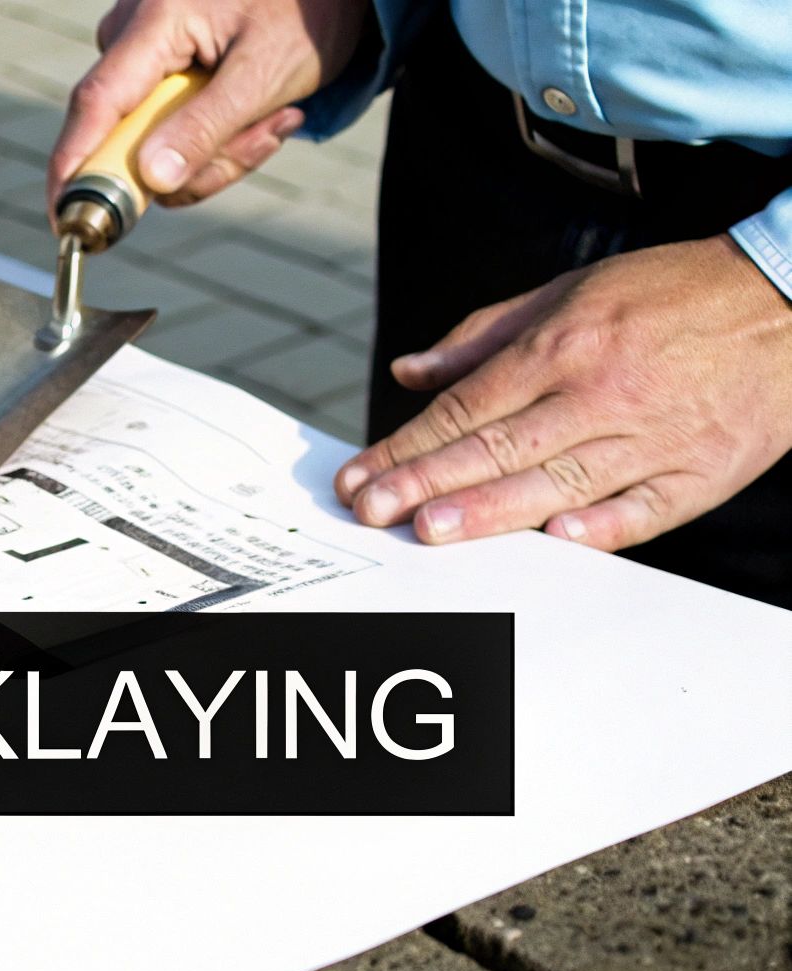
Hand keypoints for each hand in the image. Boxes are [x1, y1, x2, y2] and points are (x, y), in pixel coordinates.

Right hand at [47, 0, 369, 212]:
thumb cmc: (305, 11)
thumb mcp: (267, 73)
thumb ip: (206, 128)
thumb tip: (152, 181)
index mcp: (154, 22)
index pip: (96, 104)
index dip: (75, 167)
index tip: (64, 220)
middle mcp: (131, 33)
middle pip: (128, 136)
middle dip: (197, 161)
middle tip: (266, 137)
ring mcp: (141, 50)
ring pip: (152, 141)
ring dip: (217, 150)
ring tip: (276, 116)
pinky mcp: (155, 65)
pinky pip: (166, 127)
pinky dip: (213, 135)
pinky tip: (260, 110)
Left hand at [334, 236, 791, 549]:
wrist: (789, 296)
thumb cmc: (668, 295)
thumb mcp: (569, 291)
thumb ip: (481, 336)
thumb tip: (409, 371)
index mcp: (564, 345)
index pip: (466, 406)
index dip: (408, 444)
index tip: (360, 473)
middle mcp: (602, 392)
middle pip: (498, 447)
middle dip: (425, 481)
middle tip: (370, 510)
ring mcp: (655, 436)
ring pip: (560, 481)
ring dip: (491, 511)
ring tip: (429, 530)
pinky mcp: (704, 471)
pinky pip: (647, 508)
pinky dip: (604, 526)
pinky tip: (556, 540)